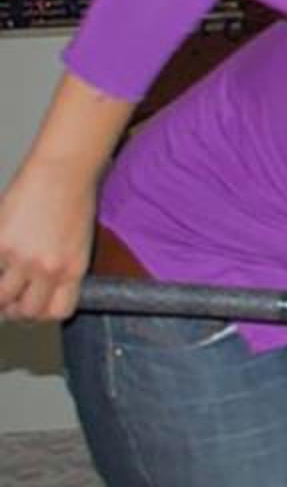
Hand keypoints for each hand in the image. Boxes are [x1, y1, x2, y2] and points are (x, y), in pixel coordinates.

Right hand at [0, 160, 97, 323]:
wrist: (62, 171)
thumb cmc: (73, 200)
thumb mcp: (79, 243)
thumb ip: (62, 268)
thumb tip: (41, 289)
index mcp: (73, 270)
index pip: (57, 312)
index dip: (41, 314)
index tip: (31, 308)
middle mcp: (49, 269)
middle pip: (27, 311)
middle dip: (15, 309)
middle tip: (8, 300)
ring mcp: (21, 258)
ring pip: (1, 297)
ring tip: (1, 282)